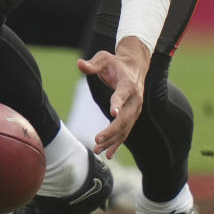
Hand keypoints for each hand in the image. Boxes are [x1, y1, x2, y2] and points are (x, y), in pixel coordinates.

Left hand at [76, 37, 149, 158]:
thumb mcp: (104, 58)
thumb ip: (92, 64)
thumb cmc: (116, 63)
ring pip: (125, 128)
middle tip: (97, 139)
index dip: (118, 103)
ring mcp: (135, 109)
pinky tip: (108, 154)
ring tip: (97, 150)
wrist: (134, 67)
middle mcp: (135, 99)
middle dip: (112, 130)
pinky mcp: (132, 116)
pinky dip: (117, 143)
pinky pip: (125, 132)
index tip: (113, 113)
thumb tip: (79, 64)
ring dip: (112, 140)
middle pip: (125, 118)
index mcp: (128, 84)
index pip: (123, 94)